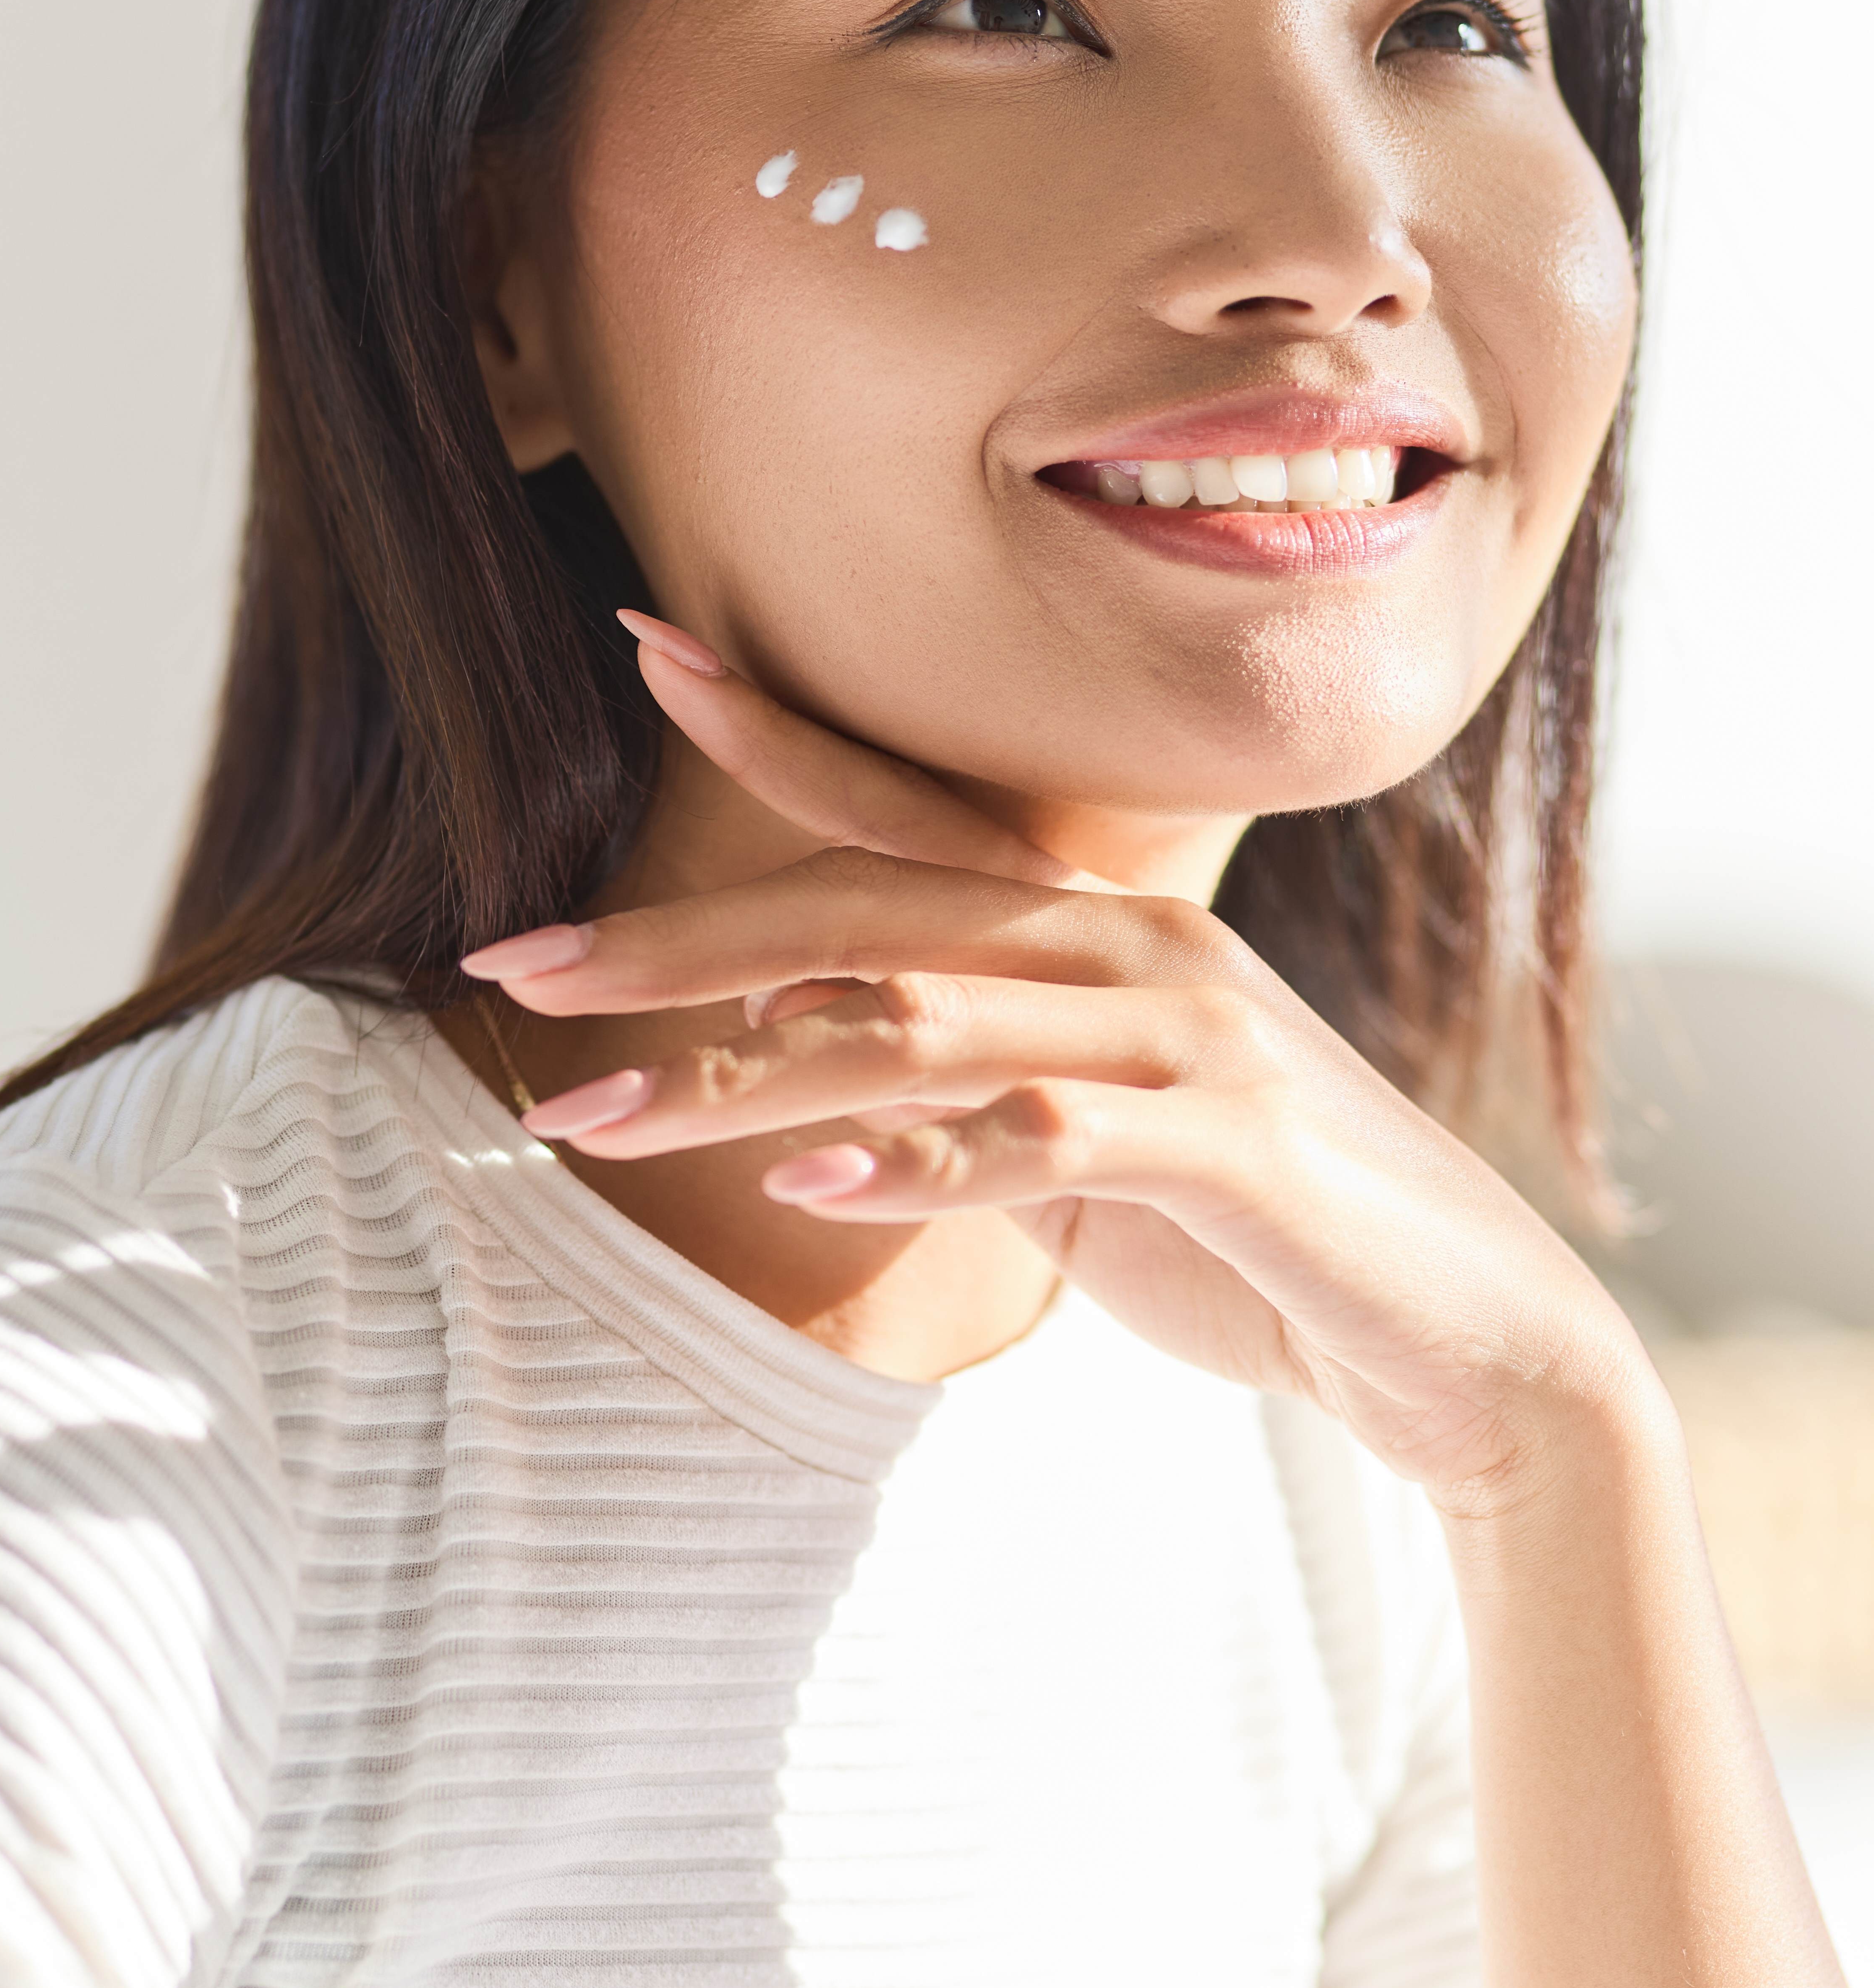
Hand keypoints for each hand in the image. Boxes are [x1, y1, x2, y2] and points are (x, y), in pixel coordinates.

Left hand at [461, 614, 1650, 1516]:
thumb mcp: (1077, 1156)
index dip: (774, 730)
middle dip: (678, 942)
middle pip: (870, 916)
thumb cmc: (1263, 1240)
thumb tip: (801, 1077)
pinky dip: (923, 1160)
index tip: (640, 646)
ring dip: (743, 1078)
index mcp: (1098, 931)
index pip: (906, 816)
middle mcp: (1139, 950)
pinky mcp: (1236, 1151)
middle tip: (516, 964)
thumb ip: (956, 1098)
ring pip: (928, 1025)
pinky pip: (1048, 1141)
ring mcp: (1193, 1040)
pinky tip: (813, 1186)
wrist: (1471, 1341)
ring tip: (591, 1114)